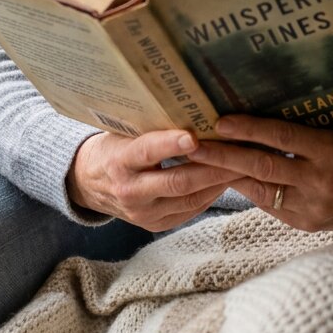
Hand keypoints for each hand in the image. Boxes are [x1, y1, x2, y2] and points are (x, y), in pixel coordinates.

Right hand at [66, 129, 240, 232]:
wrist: (89, 182)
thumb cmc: (114, 146)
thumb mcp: (124, 131)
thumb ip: (152, 126)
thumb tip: (191, 107)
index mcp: (120, 162)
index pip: (148, 152)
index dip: (171, 144)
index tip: (195, 136)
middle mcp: (131, 191)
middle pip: (178, 181)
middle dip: (212, 166)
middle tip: (240, 151)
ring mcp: (143, 213)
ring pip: (190, 198)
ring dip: (218, 181)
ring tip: (243, 164)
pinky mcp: (155, 225)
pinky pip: (190, 210)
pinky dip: (211, 194)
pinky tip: (227, 179)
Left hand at [187, 115, 332, 232]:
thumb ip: (305, 127)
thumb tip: (261, 110)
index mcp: (330, 150)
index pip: (282, 137)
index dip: (249, 129)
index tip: (221, 121)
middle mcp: (319, 180)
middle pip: (264, 166)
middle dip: (225, 155)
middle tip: (195, 145)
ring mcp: (312, 206)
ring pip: (262, 190)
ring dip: (229, 175)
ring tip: (202, 163)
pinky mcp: (306, 225)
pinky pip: (270, 206)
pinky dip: (250, 190)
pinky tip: (230, 179)